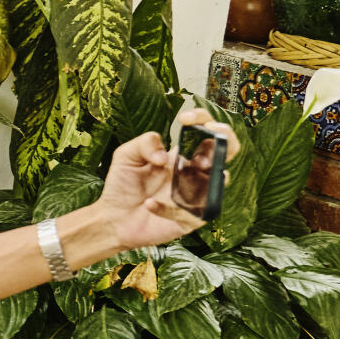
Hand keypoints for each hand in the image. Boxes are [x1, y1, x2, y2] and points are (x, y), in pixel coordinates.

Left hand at [95, 123, 239, 250]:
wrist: (112, 218)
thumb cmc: (123, 186)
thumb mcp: (126, 156)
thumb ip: (144, 143)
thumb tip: (166, 155)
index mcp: (182, 155)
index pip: (205, 132)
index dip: (203, 120)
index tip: (185, 119)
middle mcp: (194, 173)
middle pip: (227, 151)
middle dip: (224, 140)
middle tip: (206, 139)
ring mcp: (196, 195)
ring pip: (220, 182)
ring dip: (210, 174)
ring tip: (191, 168)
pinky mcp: (191, 219)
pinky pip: (192, 212)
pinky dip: (170, 208)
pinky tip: (149, 204)